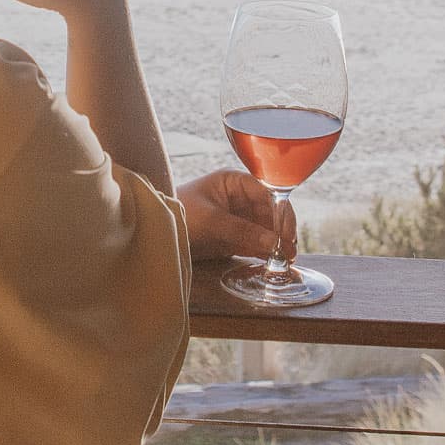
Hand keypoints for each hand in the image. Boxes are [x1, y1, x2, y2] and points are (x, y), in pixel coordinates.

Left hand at [178, 169, 293, 263]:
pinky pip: (255, 243)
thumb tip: (274, 242)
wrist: (154, 231)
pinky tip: (274, 262)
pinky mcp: (233, 238)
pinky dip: (265, 252)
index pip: (267, 192)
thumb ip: (242, 230)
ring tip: (287, 260)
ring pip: (266, 229)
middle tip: (290, 250)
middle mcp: (239, 198)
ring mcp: (237, 218)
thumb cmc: (177, 212)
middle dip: (281, 230)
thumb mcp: (210, 219)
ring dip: (276, 243)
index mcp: (233, 182)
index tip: (287, 231)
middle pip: (270, 212)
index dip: (281, 210)